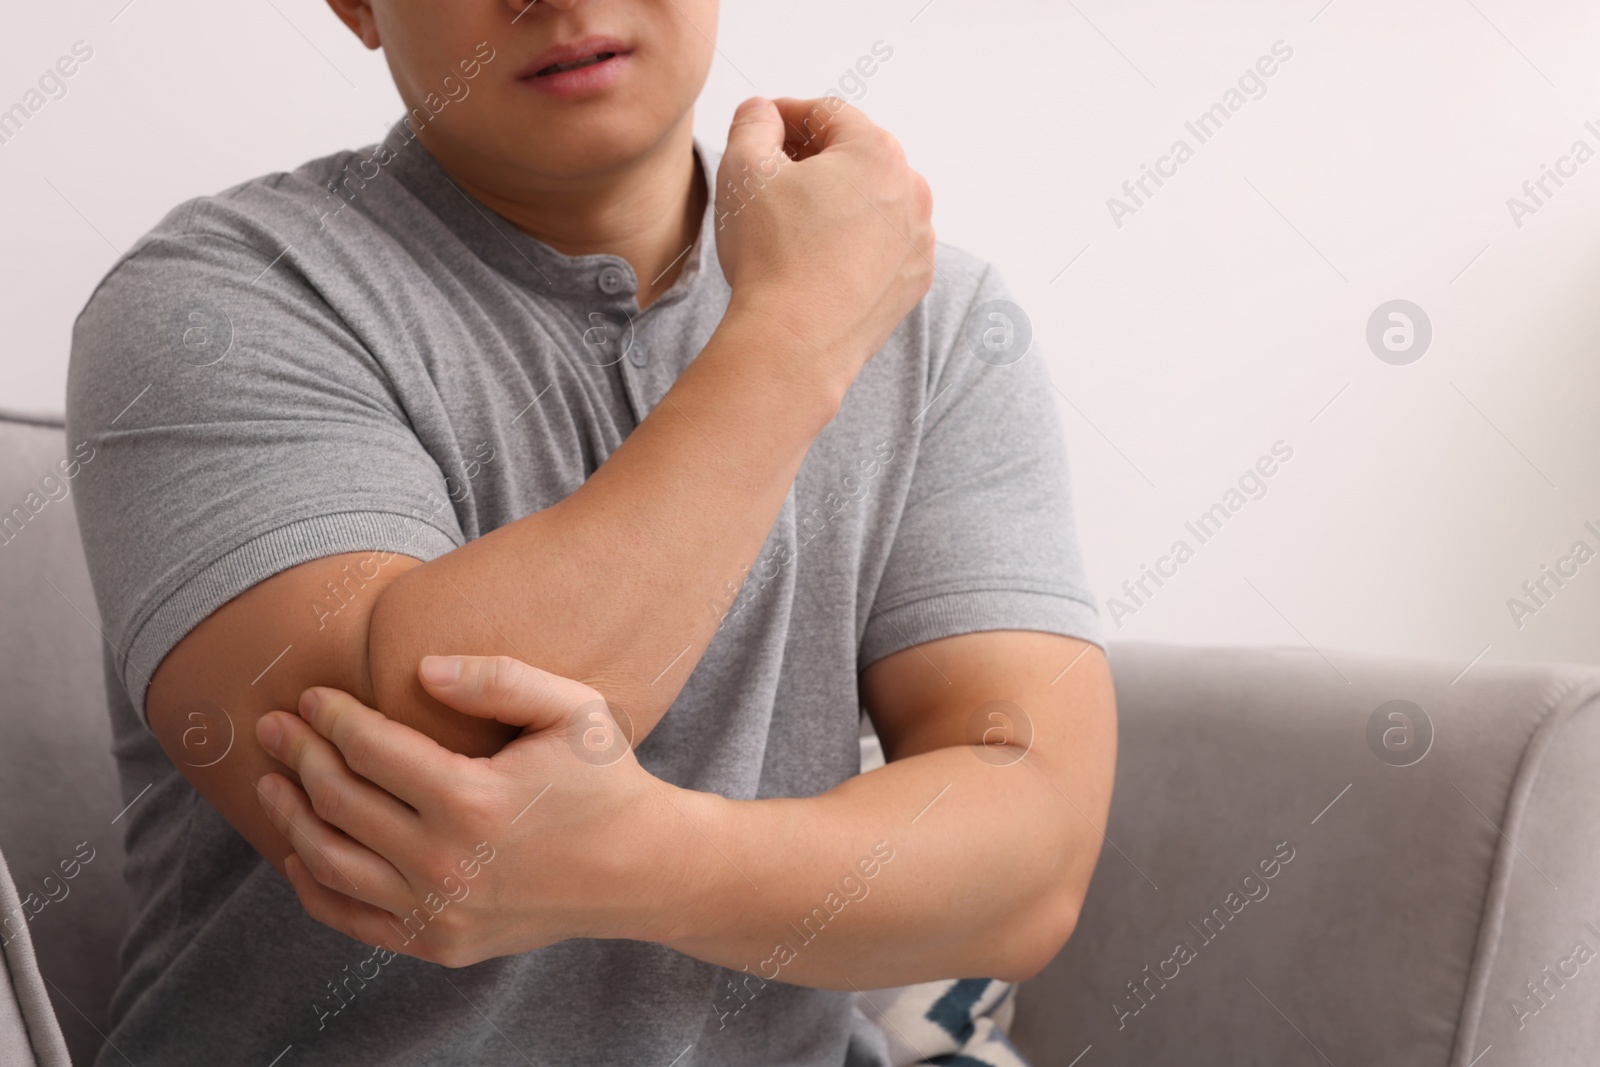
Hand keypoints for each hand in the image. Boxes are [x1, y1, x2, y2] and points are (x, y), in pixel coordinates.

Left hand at [252, 655, 690, 966]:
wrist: (641, 871)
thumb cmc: (607, 781)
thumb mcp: (573, 711)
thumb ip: (499, 679)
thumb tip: (422, 669)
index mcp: (473, 799)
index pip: (370, 749)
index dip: (331, 717)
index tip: (311, 696)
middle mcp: (447, 862)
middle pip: (340, 800)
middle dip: (298, 756)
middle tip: (272, 726)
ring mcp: (440, 911)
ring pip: (331, 861)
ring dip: (290, 817)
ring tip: (271, 783)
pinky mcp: (440, 943)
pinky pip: (352, 918)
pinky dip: (314, 886)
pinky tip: (298, 851)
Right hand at [715, 95, 935, 387]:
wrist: (795, 342)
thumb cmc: (772, 256)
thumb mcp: (743, 168)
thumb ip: (753, 123)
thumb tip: (763, 113)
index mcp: (877, 152)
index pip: (827, 113)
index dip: (785, 115)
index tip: (759, 128)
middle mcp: (912, 191)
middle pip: (855, 156)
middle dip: (812, 159)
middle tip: (771, 177)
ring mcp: (918, 240)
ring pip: (872, 203)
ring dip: (836, 202)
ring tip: (793, 224)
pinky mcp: (912, 282)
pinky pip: (882, 246)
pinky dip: (855, 243)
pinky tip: (818, 259)